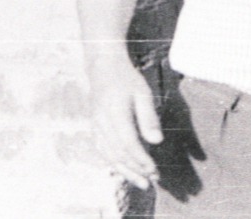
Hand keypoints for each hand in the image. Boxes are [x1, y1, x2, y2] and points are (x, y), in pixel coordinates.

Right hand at [91, 66, 162, 189]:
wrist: (103, 68)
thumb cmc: (126, 79)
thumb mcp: (142, 93)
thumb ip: (148, 117)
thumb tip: (156, 141)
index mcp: (115, 113)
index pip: (128, 143)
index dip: (141, 159)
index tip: (154, 170)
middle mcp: (102, 123)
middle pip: (118, 154)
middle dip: (135, 170)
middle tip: (150, 182)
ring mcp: (96, 127)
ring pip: (109, 155)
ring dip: (125, 171)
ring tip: (140, 182)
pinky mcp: (94, 128)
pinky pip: (102, 151)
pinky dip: (114, 163)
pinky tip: (125, 170)